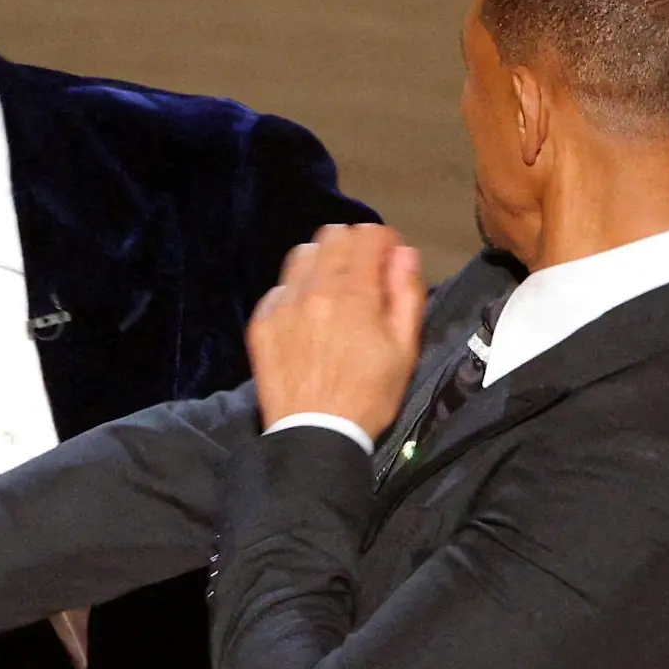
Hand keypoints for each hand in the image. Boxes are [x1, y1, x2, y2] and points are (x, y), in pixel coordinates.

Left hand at [247, 223, 425, 440]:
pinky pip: (279, 288)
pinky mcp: (261, 322)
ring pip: (302, 255)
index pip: (368, 234)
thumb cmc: (369, 395)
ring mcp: (282, 304)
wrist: (314, 434)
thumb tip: (403, 253)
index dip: (384, 243)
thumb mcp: (405, 349)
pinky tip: (306, 320)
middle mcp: (313, 289)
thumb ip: (406, 294)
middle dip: (353, 247)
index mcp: (354, 293)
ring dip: (322, 264)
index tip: (388, 263)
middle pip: (333, 235)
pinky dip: (296, 294)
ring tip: (332, 293)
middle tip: (362, 276)